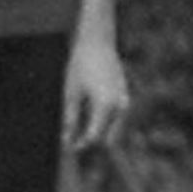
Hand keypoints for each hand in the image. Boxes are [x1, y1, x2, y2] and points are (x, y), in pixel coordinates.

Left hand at [61, 27, 130, 155]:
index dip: (80, 145)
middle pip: (108, 137)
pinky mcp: (125, 97)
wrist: (97, 43)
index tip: (68, 148)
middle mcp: (120, 107)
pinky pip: (117, 118)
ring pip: (115, 129)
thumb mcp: (71, 94)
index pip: (94, 136)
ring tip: (80, 132)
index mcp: (105, 107)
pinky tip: (90, 117)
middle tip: (74, 144)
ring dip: (99, 133)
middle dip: (92, 143)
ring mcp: (125, 102)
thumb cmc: (80, 66)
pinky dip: (105, 123)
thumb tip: (67, 140)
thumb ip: (70, 119)